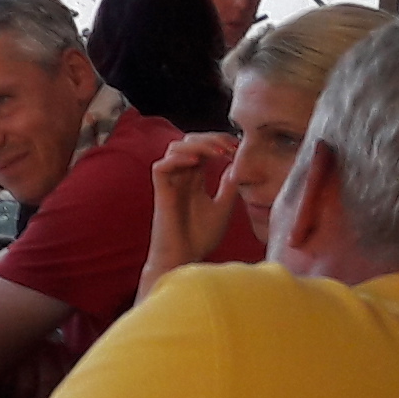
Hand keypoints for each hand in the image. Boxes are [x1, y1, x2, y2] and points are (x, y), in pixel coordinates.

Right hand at [151, 131, 242, 258]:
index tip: (238, 147)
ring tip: (217, 152)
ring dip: (197, 145)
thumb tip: (237, 165)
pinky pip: (161, 166)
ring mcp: (170, 183)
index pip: (203, 148)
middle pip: (189, 141)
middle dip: (210, 138)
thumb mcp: (223, 208)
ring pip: (174, 148)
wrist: (184, 259)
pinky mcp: (161, 192)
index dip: (218, 142)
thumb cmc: (200, 238)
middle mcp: (181, 177)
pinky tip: (197, 162)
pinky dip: (177, 159)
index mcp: (194, 179)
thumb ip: (228, 186)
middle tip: (230, 146)